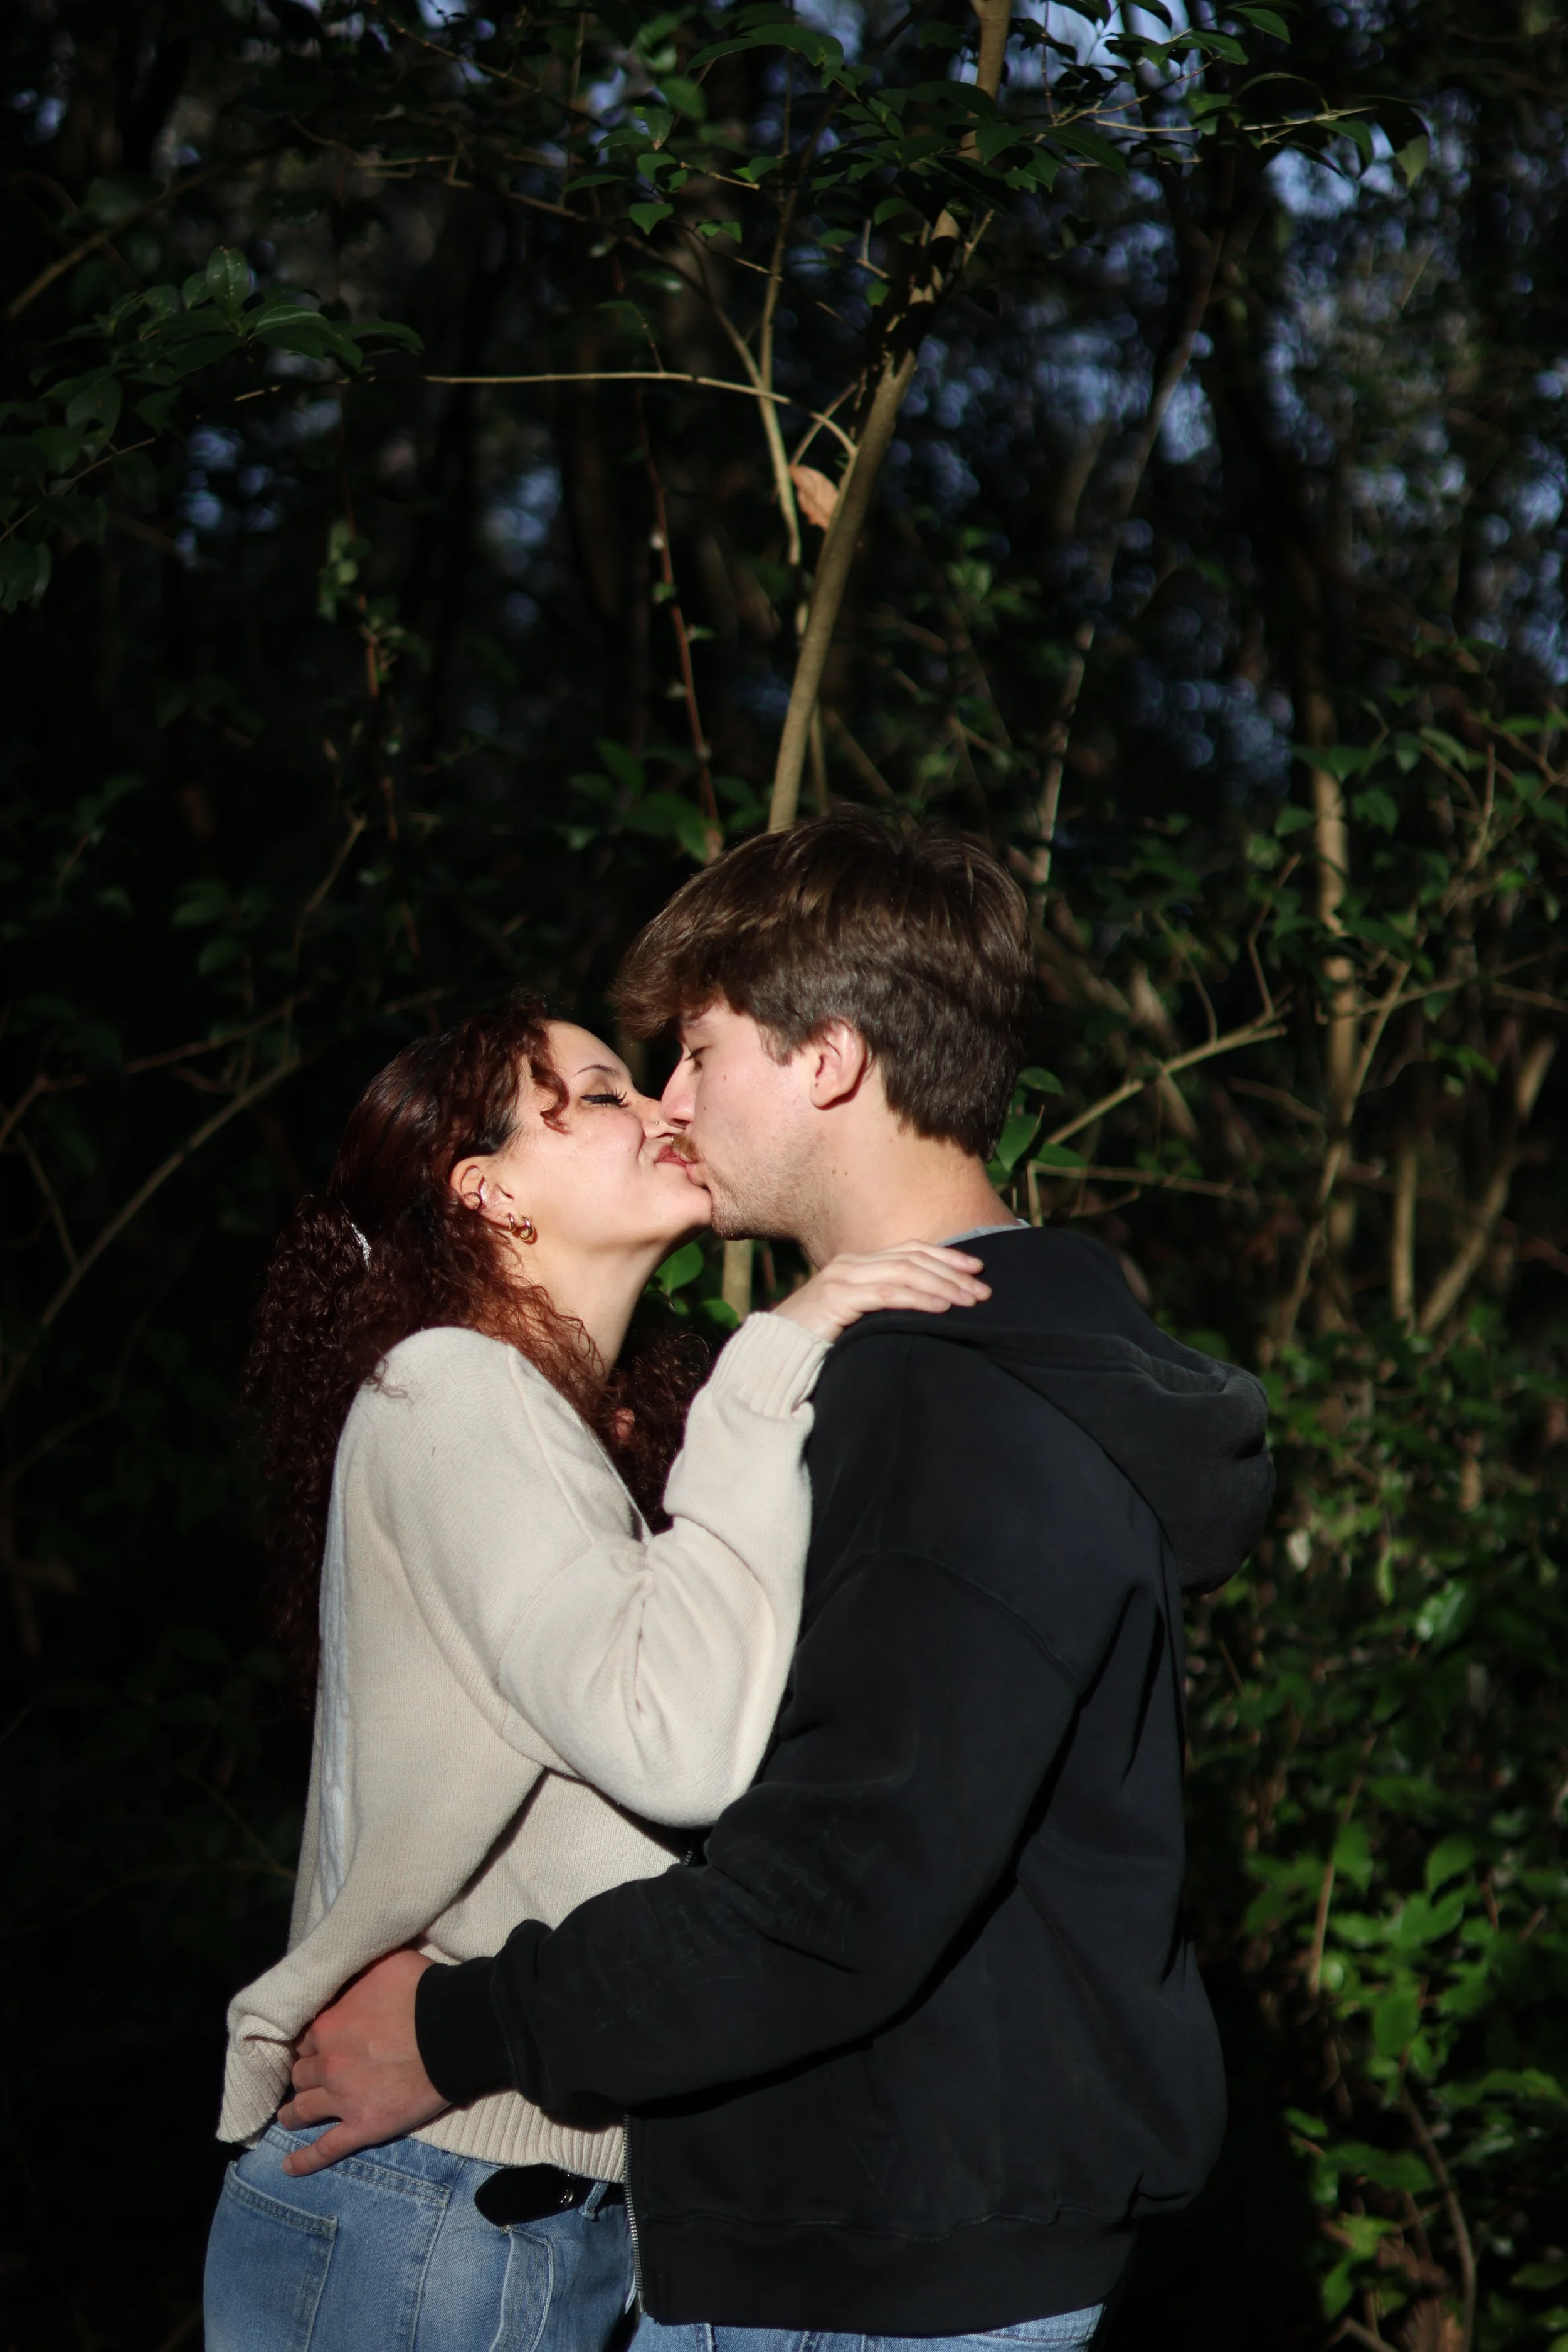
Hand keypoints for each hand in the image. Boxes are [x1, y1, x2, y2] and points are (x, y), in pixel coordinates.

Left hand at [277, 1947, 445, 2174]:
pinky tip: (288, 2167)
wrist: (453, 2029)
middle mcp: (328, 2064)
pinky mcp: (364, 2126)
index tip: (313, 2045)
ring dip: (294, 2113)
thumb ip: (356, 1969)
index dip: (309, 2041)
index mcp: (327, 2024)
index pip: (304, 2037)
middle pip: (301, 2073)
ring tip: (289, 2116)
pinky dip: (305, 2160)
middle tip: (306, 2078)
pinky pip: (327, 2148)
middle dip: (302, 2075)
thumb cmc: (422, 1990)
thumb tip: (346, 1960)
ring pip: (304, 2110)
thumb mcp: (383, 1963)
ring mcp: (343, 2099)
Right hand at [773, 1242, 988, 1343]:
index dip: (946, 1256)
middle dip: (952, 1273)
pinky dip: (918, 1299)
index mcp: (857, 1262)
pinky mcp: (838, 1298)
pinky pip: (887, 1294)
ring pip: (905, 1273)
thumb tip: (924, 1307)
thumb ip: (881, 1303)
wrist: (776, 1352)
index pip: (910, 1250)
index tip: (977, 1269)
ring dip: (942, 1287)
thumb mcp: (855, 1315)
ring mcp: (843, 1277)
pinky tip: (941, 1308)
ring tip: (969, 1301)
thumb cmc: (819, 1339)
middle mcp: (851, 1262)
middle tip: (983, 1291)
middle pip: (913, 1258)